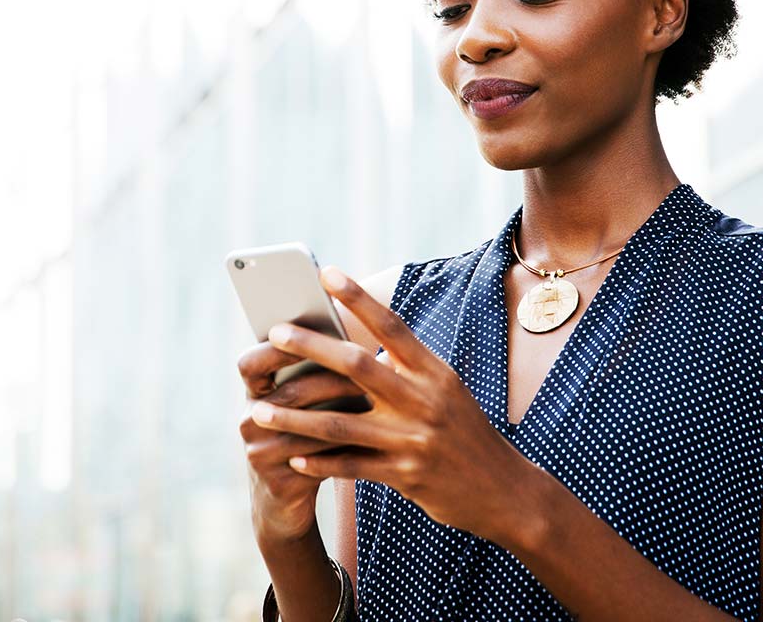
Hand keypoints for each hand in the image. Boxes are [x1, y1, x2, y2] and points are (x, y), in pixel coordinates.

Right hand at [236, 337, 368, 543]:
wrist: (285, 501)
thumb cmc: (304, 437)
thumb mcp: (301, 405)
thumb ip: (316, 373)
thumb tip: (361, 339)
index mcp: (253, 395)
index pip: (250, 363)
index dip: (275, 347)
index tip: (308, 331)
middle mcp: (249, 422)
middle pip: (290, 393)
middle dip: (330, 377)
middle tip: (366, 363)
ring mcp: (260, 454)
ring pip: (307, 426)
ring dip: (343, 410)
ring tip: (376, 397)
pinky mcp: (278, 483)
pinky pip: (316, 460)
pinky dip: (345, 445)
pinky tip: (372, 435)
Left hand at [248, 264, 528, 539]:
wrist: (503, 490)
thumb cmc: (464, 432)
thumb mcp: (446, 390)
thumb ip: (407, 368)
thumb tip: (362, 342)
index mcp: (434, 372)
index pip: (391, 326)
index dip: (358, 298)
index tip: (326, 273)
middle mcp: (423, 400)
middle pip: (357, 366)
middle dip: (312, 347)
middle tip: (274, 333)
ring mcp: (413, 439)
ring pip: (341, 424)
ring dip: (295, 416)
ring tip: (258, 409)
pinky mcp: (404, 475)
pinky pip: (351, 467)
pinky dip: (319, 462)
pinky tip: (291, 457)